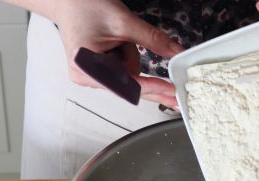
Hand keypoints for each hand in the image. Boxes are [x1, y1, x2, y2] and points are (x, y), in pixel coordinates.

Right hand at [53, 0, 182, 106]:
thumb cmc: (84, 5)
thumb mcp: (123, 20)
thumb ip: (151, 38)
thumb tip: (175, 51)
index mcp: (87, 69)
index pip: (127, 84)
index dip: (152, 88)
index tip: (170, 91)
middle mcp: (87, 78)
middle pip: (128, 85)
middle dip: (148, 79)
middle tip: (174, 94)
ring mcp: (90, 76)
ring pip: (127, 75)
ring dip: (131, 55)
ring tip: (117, 35)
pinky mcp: (96, 71)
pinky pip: (121, 69)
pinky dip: (126, 55)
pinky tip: (117, 42)